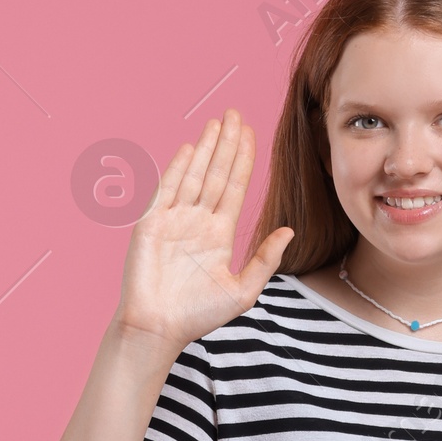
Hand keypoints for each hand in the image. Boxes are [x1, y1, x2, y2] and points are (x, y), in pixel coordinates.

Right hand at [113, 110, 292, 354]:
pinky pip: (167, 190)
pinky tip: (193, 149)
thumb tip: (289, 231)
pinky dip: (179, 169)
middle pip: (216, 173)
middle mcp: (197, 221)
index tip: (253, 134)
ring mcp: (173, 219)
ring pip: (194, 175)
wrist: (158, 328)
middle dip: (227, 144)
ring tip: (219, 122)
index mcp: (219, 234)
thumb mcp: (242, 291)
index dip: (243, 160)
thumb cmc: (197, 316)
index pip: (234, 187)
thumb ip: (265, 260)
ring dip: (207, 148)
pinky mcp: (152, 224)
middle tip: (236, 112)